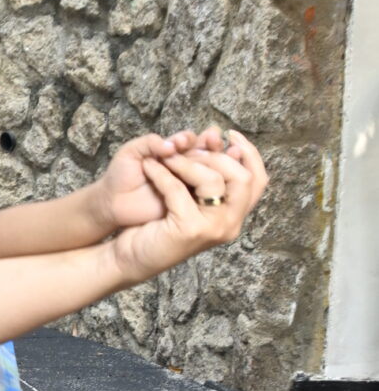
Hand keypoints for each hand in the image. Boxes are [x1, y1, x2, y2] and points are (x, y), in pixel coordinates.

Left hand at [111, 131, 268, 284]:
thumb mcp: (189, 192)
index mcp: (234, 214)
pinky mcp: (190, 230)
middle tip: (185, 150)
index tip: (230, 135)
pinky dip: (162, 173)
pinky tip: (148, 167)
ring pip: (213, 180)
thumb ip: (209, 171)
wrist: (131, 255)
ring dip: (187, 162)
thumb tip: (229, 144)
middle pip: (242, 178)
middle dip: (213, 156)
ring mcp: (213, 229)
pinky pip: (178, 189)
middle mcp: (230, 224)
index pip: (258, 181)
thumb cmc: (158, 222)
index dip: (250, 154)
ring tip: (165, 157)